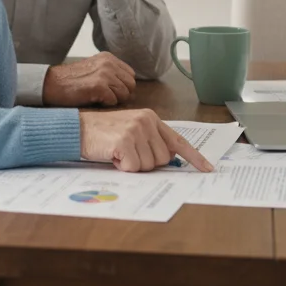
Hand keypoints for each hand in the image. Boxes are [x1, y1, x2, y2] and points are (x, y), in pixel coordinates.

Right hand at [44, 52, 135, 106]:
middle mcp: (109, 63)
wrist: (50, 84)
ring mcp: (105, 74)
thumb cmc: (70, 81)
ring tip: (97, 98)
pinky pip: (113, 101)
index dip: (122, 86)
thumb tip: (128, 89)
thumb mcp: (93, 69)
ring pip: (124, 94)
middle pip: (131, 85)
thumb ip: (110, 73)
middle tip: (105, 97)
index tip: (110, 91)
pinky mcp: (99, 86)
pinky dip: (105, 104)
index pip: (130, 75)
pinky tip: (92, 100)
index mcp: (108, 57)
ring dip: (113, 100)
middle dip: (121, 94)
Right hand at [79, 109, 213, 172]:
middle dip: (146, 162)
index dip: (194, 156)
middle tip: (127, 153)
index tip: (207, 168)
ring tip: (118, 152)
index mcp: (151, 118)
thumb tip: (169, 158)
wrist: (78, 129)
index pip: (178, 140)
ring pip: (149, 165)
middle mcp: (146, 122)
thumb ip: (151, 140)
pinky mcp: (125, 141)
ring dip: (133, 165)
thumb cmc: (103, 133)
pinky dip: (123, 167)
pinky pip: (134, 167)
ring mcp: (136, 131)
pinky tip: (112, 155)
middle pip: (163, 159)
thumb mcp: (131, 130)